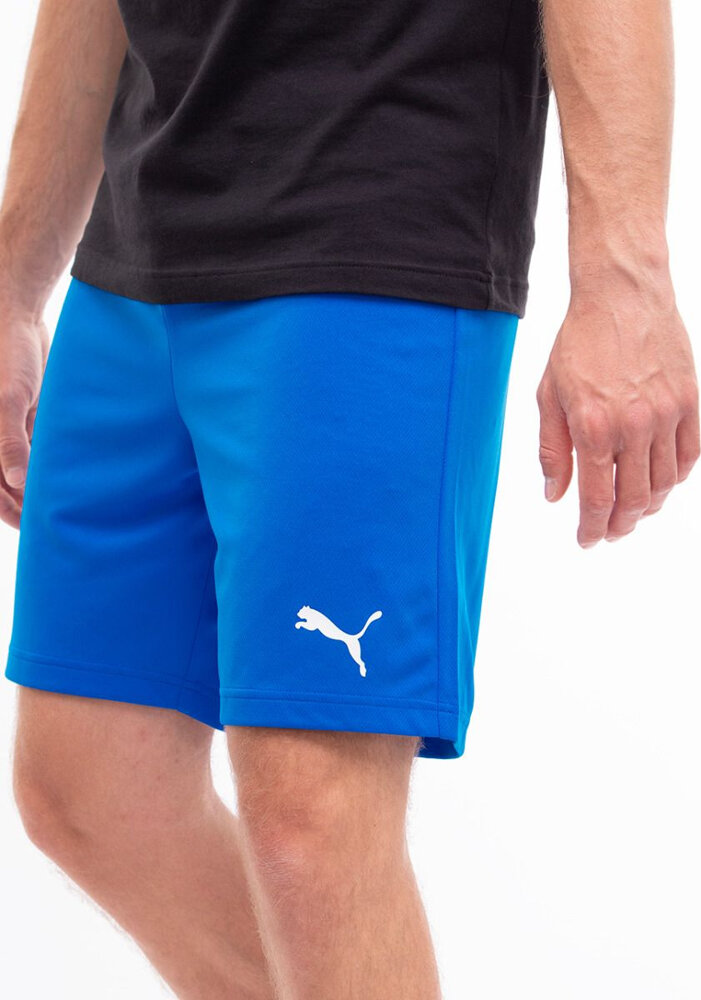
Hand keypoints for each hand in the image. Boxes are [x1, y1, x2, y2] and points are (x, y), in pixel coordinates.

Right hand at [0, 302, 48, 528]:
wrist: (20, 313)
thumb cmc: (7, 353)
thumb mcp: (9, 399)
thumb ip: (10, 441)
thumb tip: (17, 481)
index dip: (7, 509)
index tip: (30, 527)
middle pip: (8, 480)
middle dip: (25, 501)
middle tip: (55, 522)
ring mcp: (11, 425)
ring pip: (24, 466)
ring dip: (39, 483)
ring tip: (66, 505)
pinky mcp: (28, 414)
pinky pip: (37, 445)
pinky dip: (49, 461)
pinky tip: (72, 476)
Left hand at [536, 269, 699, 546]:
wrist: (622, 294)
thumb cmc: (579, 343)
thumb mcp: (549, 396)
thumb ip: (552, 450)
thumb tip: (555, 495)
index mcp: (592, 426)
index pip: (596, 498)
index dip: (592, 528)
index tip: (587, 540)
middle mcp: (633, 425)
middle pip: (633, 499)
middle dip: (620, 526)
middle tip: (611, 533)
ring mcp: (666, 414)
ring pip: (663, 483)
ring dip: (648, 507)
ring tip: (633, 513)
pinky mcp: (689, 401)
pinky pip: (688, 456)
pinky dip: (675, 479)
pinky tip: (659, 484)